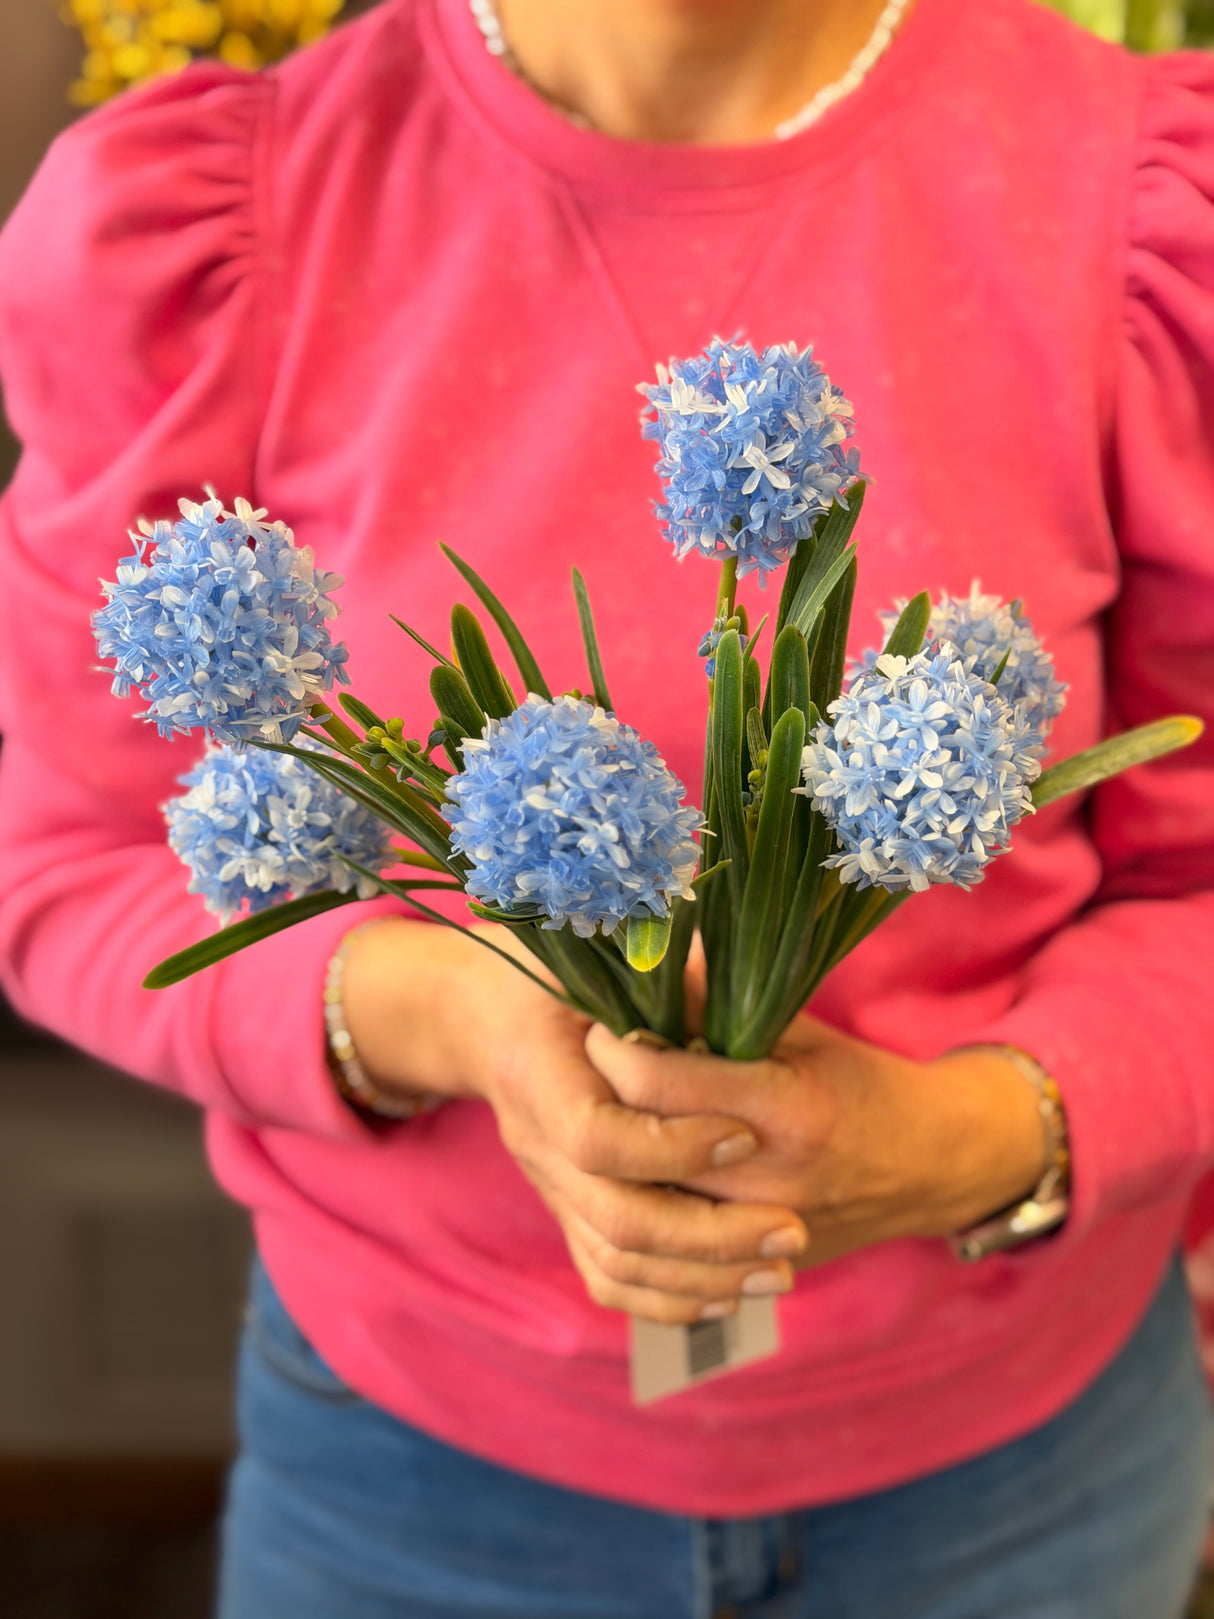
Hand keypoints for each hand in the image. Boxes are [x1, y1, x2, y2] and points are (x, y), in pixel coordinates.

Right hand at [340, 920, 807, 1319]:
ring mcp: (546, 1184)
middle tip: (793, 1226)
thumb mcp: (595, 948)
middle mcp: (534, 1139)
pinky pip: (608, 1280)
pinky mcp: (561, 1214)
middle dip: (713, 1232)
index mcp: (538, 1066)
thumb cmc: (550, 966)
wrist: (480, 1013)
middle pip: (618, 1218)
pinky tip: (731, 1290)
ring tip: (780, 1270)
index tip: (745, 1133)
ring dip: (705, 1276)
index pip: (597, 1136)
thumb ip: (660, 968)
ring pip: (617, 1263)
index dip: (674, 1144)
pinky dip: (670, 1298)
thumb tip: (740, 965)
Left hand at [585, 1013, 1047, 1268]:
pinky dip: (637, 1227)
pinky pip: (669, 1264)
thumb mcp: (799, 1031)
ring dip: (611, 1170)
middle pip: (644, 1151)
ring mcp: (763, 1233)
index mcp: (787, 1107)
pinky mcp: (758, 1267)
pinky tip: (623, 1187)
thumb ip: (724, 1004)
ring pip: (647, 1214)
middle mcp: (773, 1178)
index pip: (662, 1084)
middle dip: (601, 1106)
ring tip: (594, 1128)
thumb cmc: (859, 1082)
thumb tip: (646, 963)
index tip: (596, 1028)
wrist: (930, 1164)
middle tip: (579, 1076)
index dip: (615, 1051)